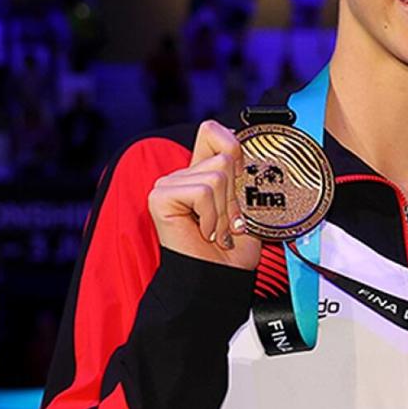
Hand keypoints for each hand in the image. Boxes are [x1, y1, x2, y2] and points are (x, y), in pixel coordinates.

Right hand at [148, 120, 261, 269]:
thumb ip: (242, 173)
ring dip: (225, 210)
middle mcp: (183, 175)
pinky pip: (203, 191)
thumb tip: (243, 145)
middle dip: (235, 194)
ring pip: (217, 175)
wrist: (221, 278)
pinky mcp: (161, 197)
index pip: (213, 130)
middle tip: (228, 221)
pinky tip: (204, 232)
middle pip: (224, 156)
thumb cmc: (233, 250)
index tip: (241, 178)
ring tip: (217, 230)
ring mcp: (169, 185)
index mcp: (201, 172)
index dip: (234, 147)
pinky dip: (212, 215)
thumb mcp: (247, 203)